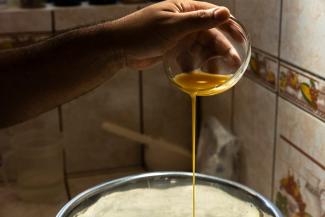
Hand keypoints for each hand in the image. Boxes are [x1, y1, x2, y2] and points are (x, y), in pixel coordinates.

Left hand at [110, 0, 240, 69]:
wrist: (119, 48)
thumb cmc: (144, 32)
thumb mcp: (174, 25)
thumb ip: (200, 20)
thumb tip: (226, 12)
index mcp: (184, 9)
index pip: (212, 14)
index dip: (229, 25)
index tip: (242, 38)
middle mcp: (183, 22)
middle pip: (208, 34)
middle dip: (221, 47)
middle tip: (234, 61)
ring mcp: (177, 37)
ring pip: (199, 48)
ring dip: (210, 58)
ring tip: (219, 71)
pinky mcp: (172, 50)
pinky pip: (189, 57)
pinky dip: (195, 64)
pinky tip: (201, 73)